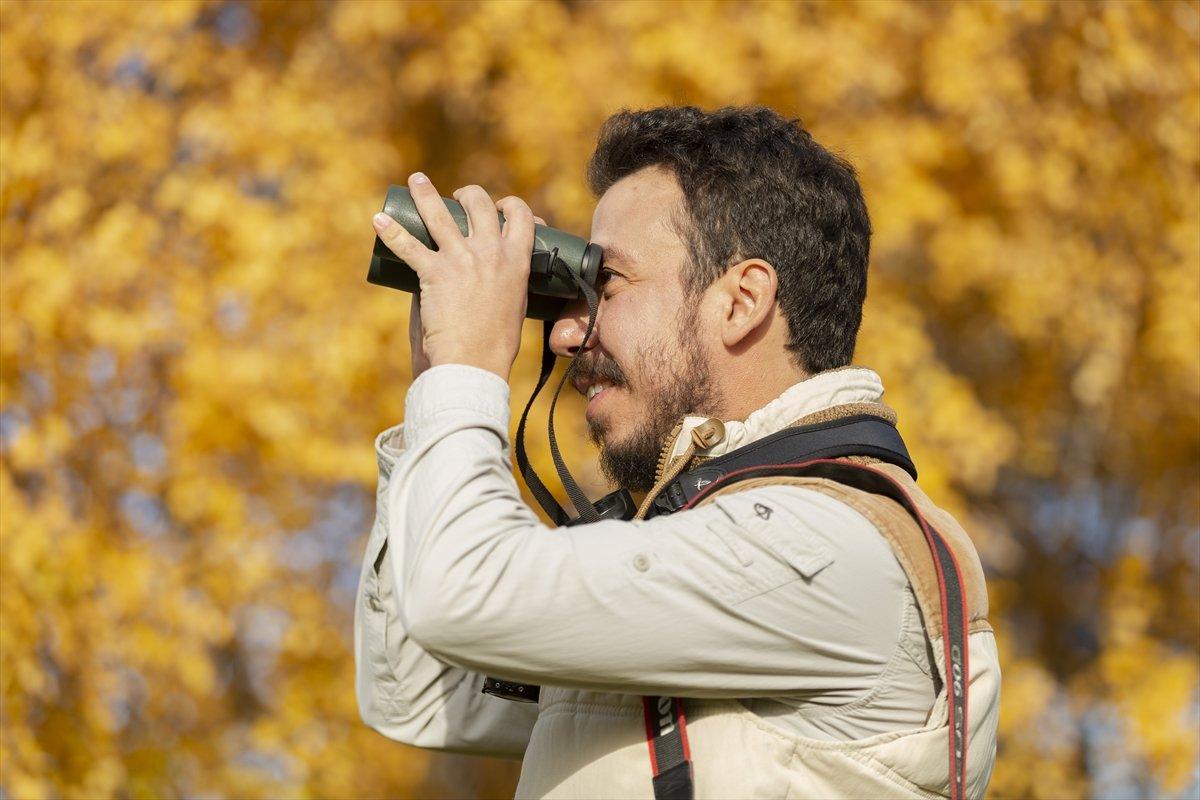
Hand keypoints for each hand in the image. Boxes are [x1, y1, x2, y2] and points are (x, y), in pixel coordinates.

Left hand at [376, 172, 540, 380]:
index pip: (521, 217)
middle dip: (468, 194)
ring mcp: (462, 259)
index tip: (501, 206)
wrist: (475, 363)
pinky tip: (379, 221)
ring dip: (426, 193)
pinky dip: (391, 232)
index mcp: (517, 262)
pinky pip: (408, 245)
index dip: (510, 205)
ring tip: (416, 181)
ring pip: (440, 213)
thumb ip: (500, 286)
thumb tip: (476, 277)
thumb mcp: (512, 309)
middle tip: (458, 197)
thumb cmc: (495, 346)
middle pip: (480, 204)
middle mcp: (491, 252)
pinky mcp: (434, 272)